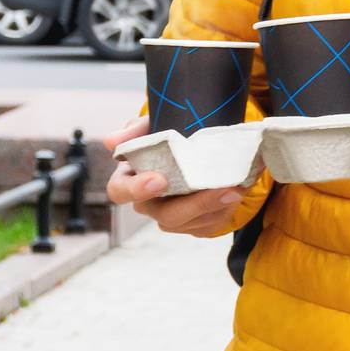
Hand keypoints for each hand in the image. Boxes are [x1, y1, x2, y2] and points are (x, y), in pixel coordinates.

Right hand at [104, 117, 244, 238]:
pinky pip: (209, 225)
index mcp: (129, 179)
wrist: (199, 144)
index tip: (160, 179)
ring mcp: (171, 217)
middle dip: (195, 204)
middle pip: (165, 215)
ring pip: (191, 223)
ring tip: (237, 188)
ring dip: (216, 207)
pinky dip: (226, 209)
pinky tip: (238, 191)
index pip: (120, 191)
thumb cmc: (168, 135)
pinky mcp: (194, 225)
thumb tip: (111, 141)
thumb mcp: (153, 125)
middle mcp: (148, 203)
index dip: (137, 189)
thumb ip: (135, 130)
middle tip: (221, 189)